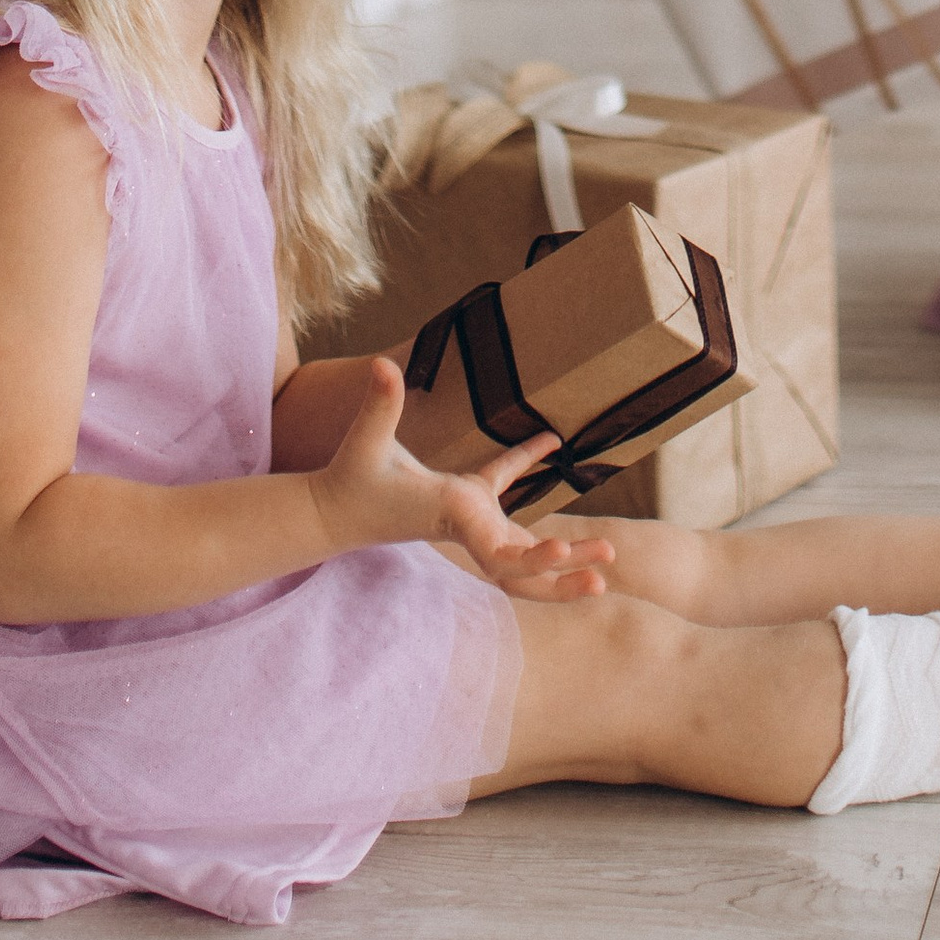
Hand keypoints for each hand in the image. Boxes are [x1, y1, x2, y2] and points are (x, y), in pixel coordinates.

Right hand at [307, 355, 615, 603]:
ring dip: (562, 556)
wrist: (333, 511)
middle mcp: (466, 527)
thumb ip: (379, 405)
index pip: (493, 548)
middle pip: (520, 569)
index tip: (559, 552)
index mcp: (450, 515)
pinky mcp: (465, 505)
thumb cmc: (351, 479)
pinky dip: (524, 464)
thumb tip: (382, 364)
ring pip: (522, 552)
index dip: (528, 555)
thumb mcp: (365, 441)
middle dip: (562, 575)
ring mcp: (468, 522)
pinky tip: (547, 440)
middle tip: (605, 569)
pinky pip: (503, 493)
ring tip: (605, 555)